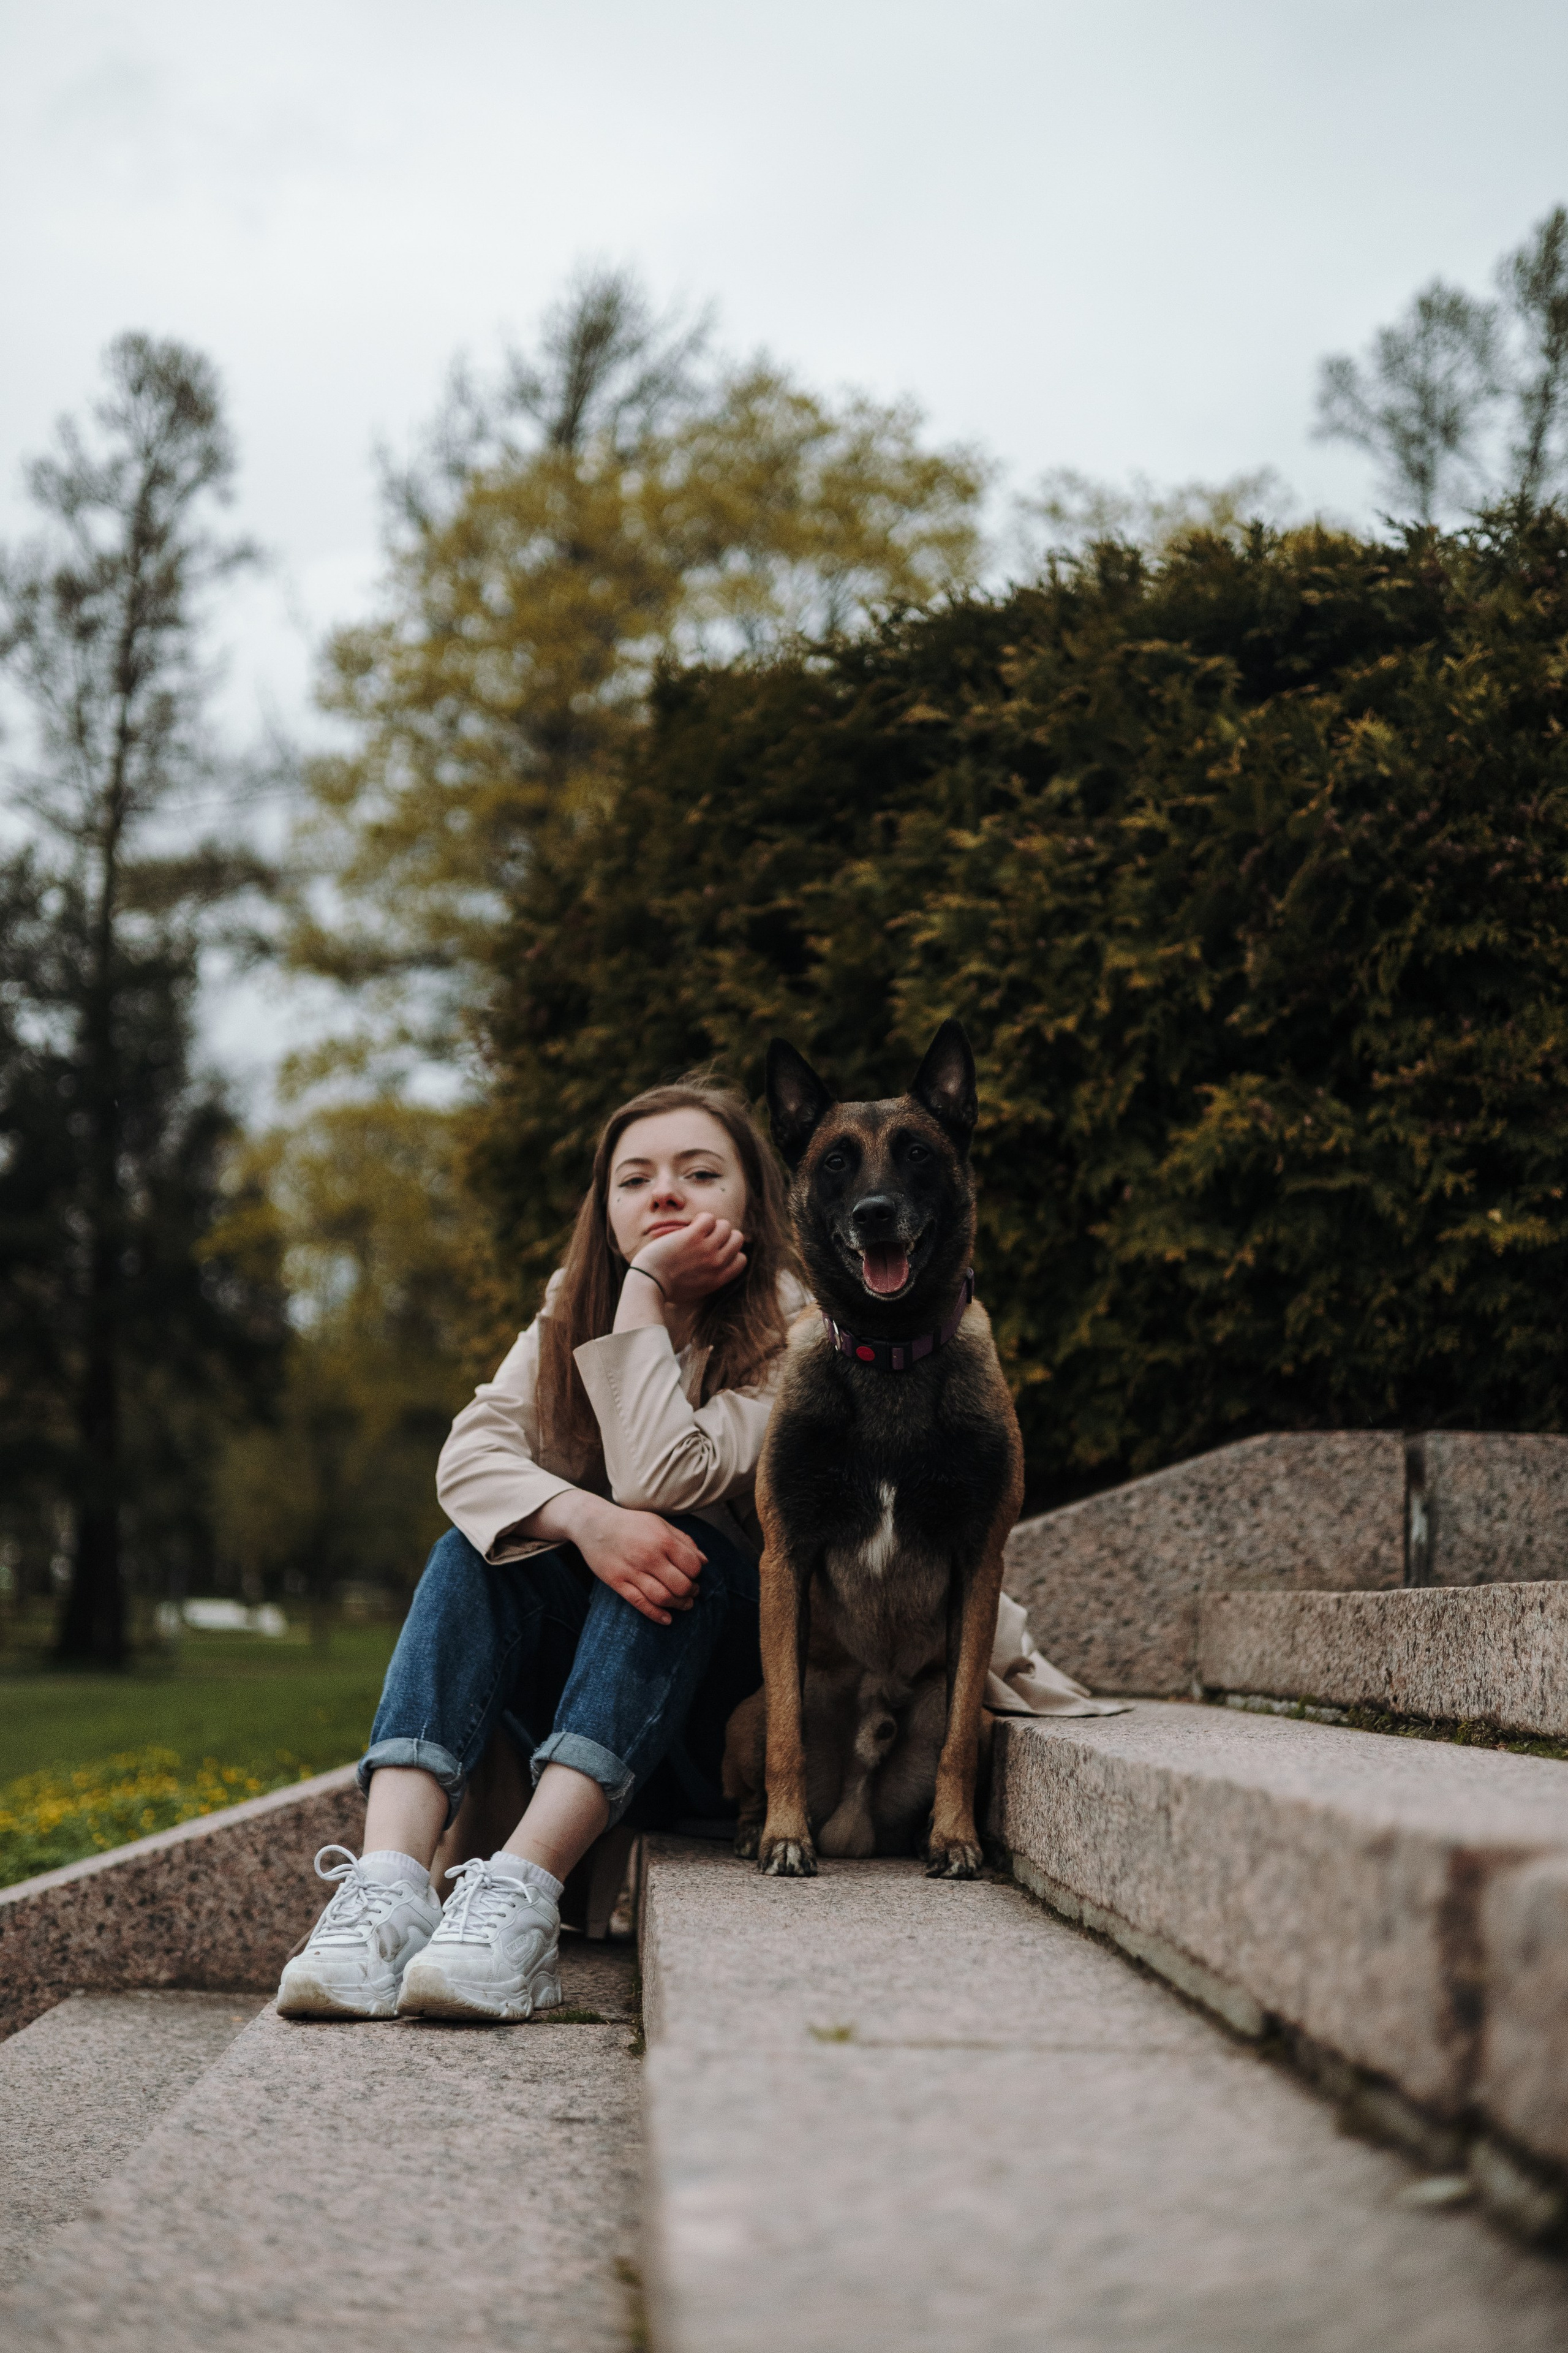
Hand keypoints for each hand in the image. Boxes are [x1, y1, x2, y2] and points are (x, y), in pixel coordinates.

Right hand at [565, 1495, 706, 1626]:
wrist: (593, 1524)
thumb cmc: (631, 1523)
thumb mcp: (660, 1523)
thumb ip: (684, 1541)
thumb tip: (704, 1561)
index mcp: (663, 1539)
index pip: (692, 1566)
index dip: (697, 1574)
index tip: (694, 1575)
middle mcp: (649, 1556)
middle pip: (681, 1585)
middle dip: (691, 1592)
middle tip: (692, 1592)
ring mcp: (632, 1571)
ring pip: (663, 1598)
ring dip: (678, 1605)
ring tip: (684, 1604)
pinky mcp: (618, 1582)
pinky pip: (640, 1603)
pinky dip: (657, 1615)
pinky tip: (667, 1619)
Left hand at [632, 1212, 746, 1306]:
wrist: (649, 1283)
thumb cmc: (666, 1287)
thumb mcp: (696, 1290)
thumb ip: (710, 1278)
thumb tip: (716, 1266)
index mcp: (719, 1279)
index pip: (741, 1259)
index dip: (730, 1251)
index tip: (717, 1250)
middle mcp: (717, 1264)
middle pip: (737, 1238)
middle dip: (723, 1235)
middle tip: (707, 1237)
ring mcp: (706, 1250)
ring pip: (725, 1225)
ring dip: (712, 1225)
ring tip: (698, 1229)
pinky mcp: (692, 1237)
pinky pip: (709, 1218)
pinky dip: (702, 1218)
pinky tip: (691, 1225)